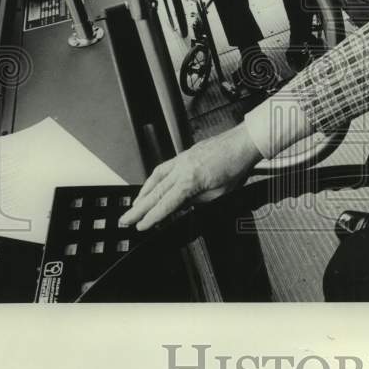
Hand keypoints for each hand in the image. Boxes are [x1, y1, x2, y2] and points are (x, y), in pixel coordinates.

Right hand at [118, 123, 261, 230]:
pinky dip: (154, 178)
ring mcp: (182, 159)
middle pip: (155, 192)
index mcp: (191, 180)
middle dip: (138, 209)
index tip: (140, 226)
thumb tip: (183, 206)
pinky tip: (151, 184)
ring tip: (135, 206)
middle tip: (125, 219)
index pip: (166, 204)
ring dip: (143, 193)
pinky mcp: (185, 153)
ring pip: (155, 178)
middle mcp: (182, 168)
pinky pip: (163, 167)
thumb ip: (198, 202)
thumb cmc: (237, 165)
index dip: (152, 218)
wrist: (243, 142)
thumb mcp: (219, 194)